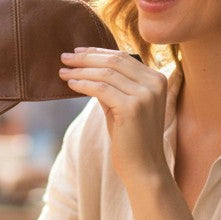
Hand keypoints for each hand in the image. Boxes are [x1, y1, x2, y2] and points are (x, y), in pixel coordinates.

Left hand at [59, 48, 168, 182]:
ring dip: (81, 70)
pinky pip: (101, 89)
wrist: (144, 168)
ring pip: (106, 73)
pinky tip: (70, 84)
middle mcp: (155, 83)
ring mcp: (145, 94)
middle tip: (64, 57)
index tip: (78, 51)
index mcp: (157, 79)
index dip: (98, 52)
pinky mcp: (132, 107)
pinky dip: (83, 84)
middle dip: (86, 58)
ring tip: (63, 72)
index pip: (123, 57)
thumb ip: (112, 85)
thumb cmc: (131, 138)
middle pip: (114, 61)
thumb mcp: (123, 104)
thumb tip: (86, 67)